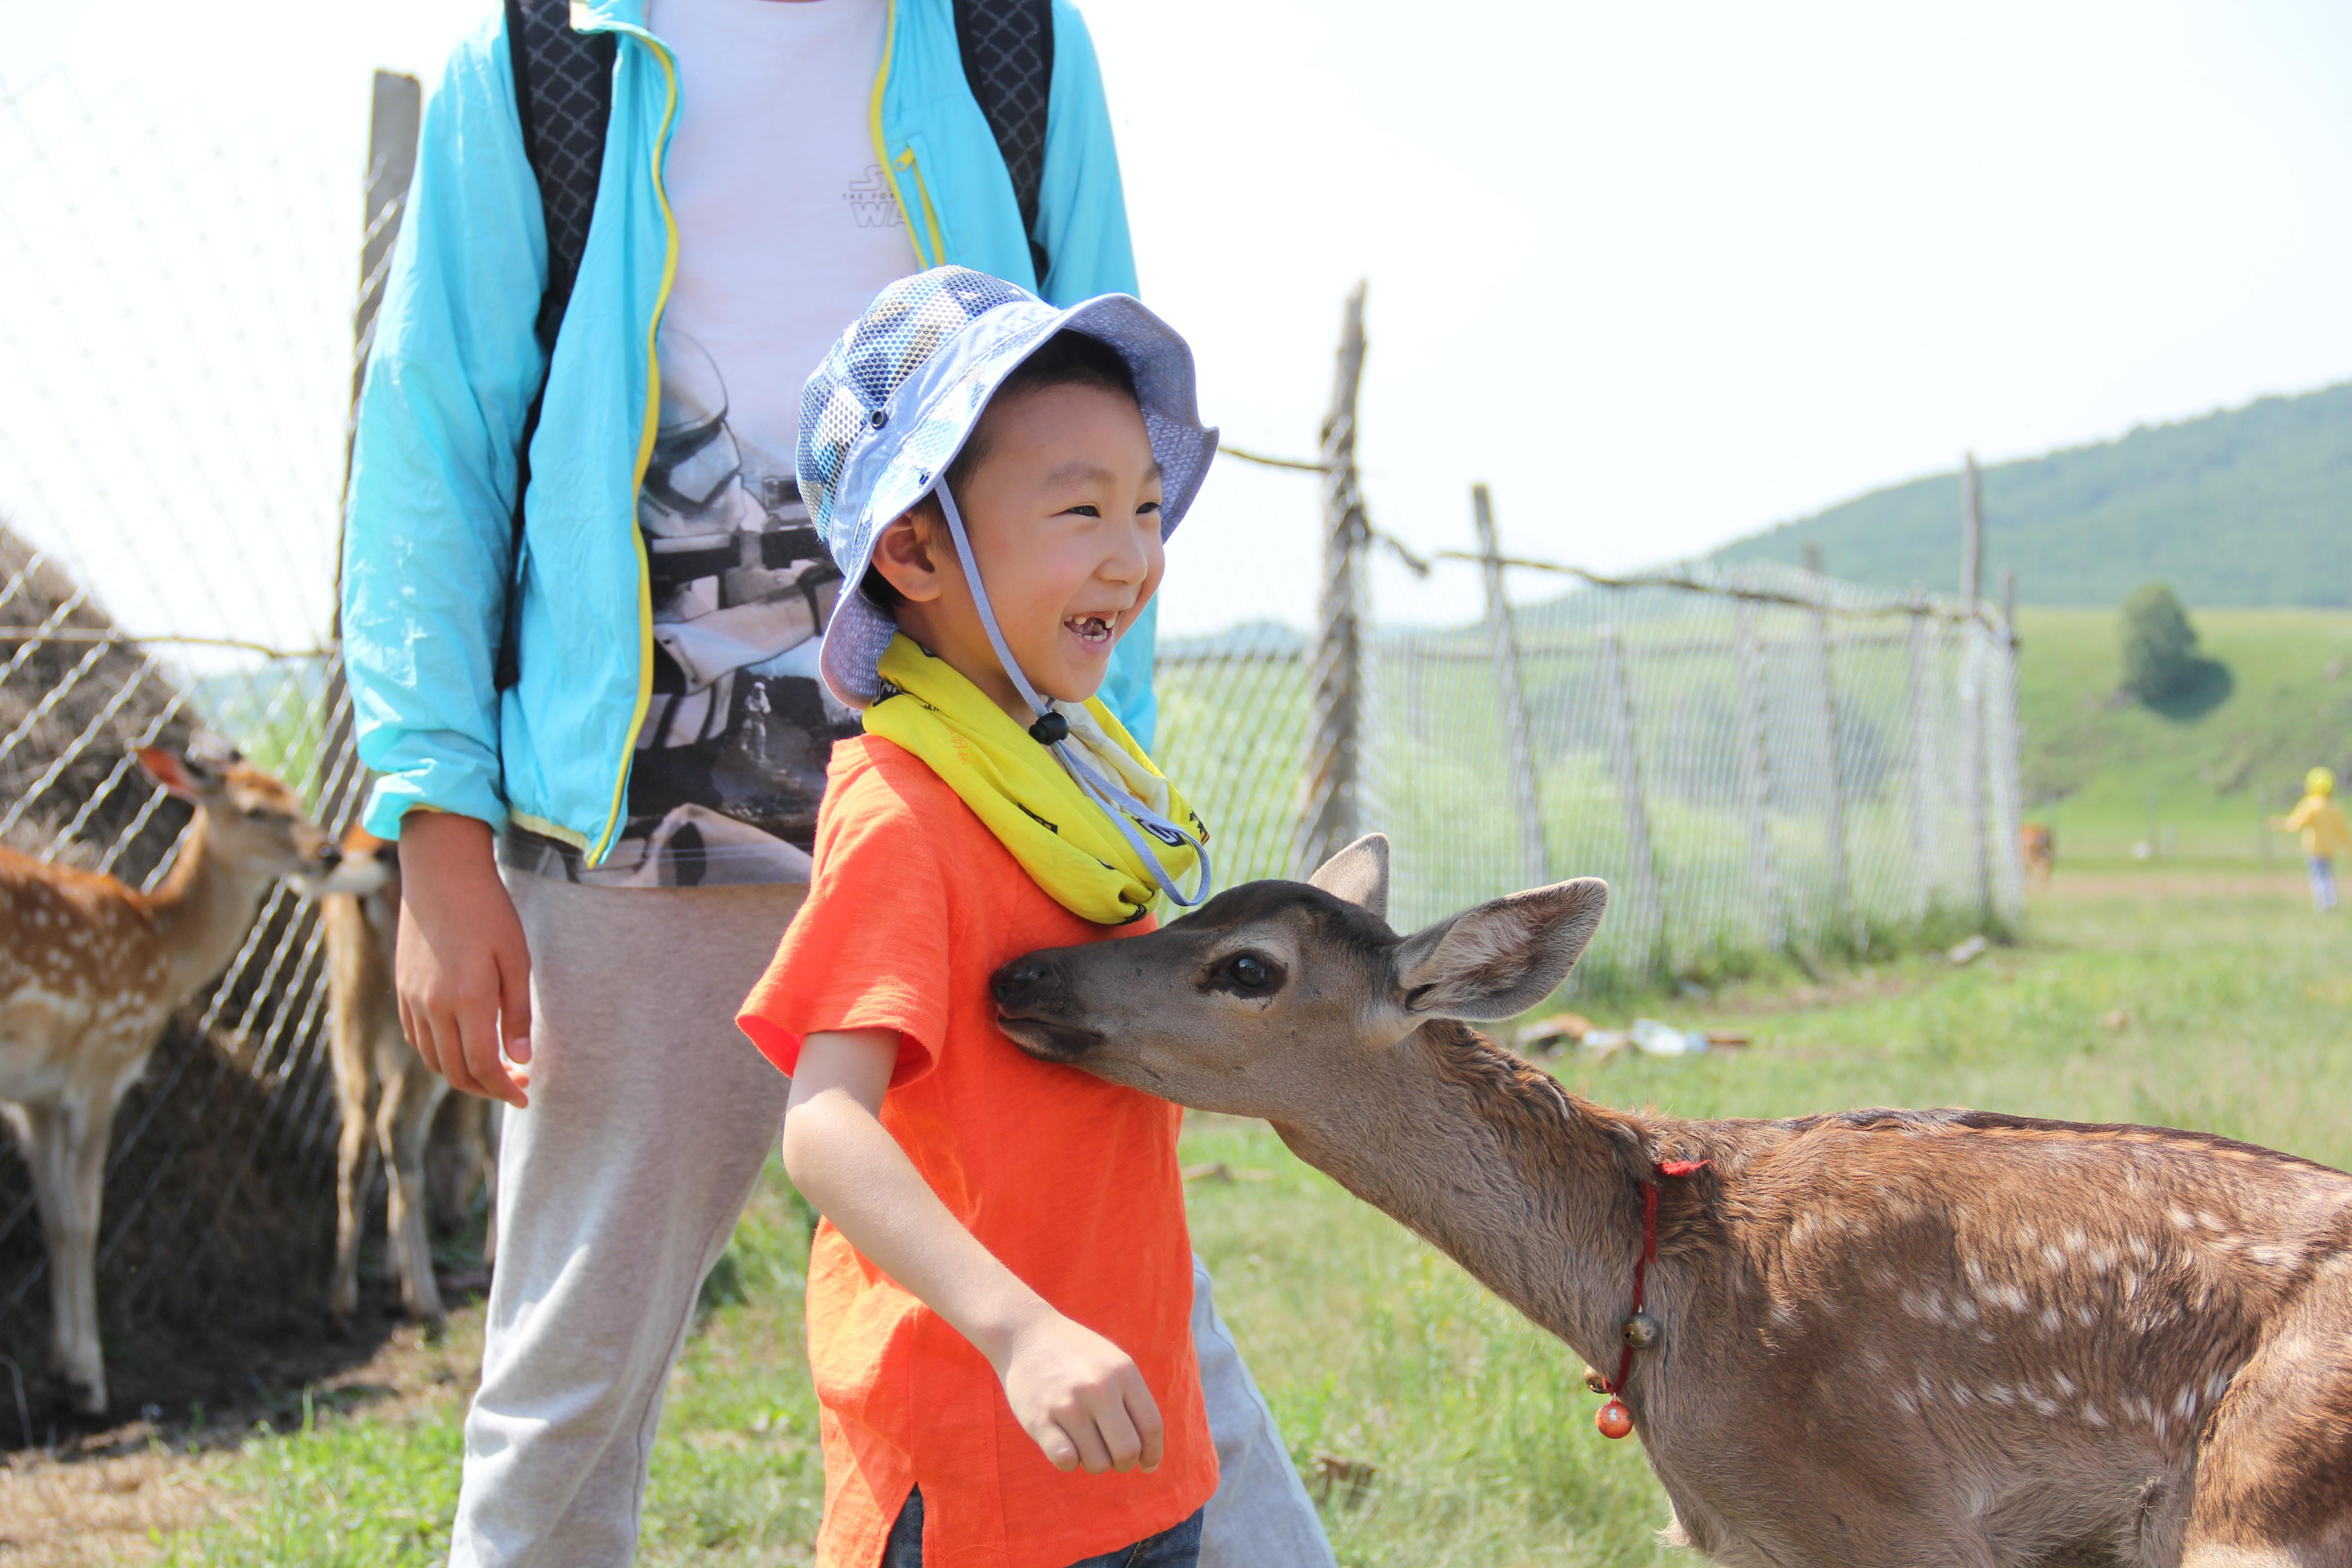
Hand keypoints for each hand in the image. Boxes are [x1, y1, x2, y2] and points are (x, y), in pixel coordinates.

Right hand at [395, 810, 533, 1106]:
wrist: (441, 874)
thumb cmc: (489, 911)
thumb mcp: (517, 958)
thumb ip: (516, 1012)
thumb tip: (519, 1058)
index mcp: (467, 999)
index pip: (482, 1066)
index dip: (504, 1089)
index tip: (525, 1095)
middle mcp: (433, 1006)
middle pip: (455, 1071)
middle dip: (487, 1088)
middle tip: (515, 1084)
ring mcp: (412, 999)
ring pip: (433, 1059)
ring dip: (462, 1075)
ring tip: (493, 1069)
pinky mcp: (402, 989)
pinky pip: (418, 1038)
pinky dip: (440, 1053)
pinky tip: (464, 1045)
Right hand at [995, 1310, 1163, 1474]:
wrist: (1025, 1333)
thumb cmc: (1075, 1354)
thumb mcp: (1113, 1363)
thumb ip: (1133, 1401)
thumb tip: (1148, 1456)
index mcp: (1123, 1372)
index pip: (1151, 1427)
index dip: (1152, 1453)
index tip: (1147, 1465)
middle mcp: (1098, 1388)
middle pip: (1127, 1451)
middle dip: (1124, 1463)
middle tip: (1113, 1459)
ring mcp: (1068, 1404)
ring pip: (1097, 1463)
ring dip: (1094, 1462)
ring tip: (1084, 1442)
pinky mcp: (1039, 1419)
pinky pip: (1065, 1461)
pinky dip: (1069, 1462)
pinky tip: (1064, 1444)